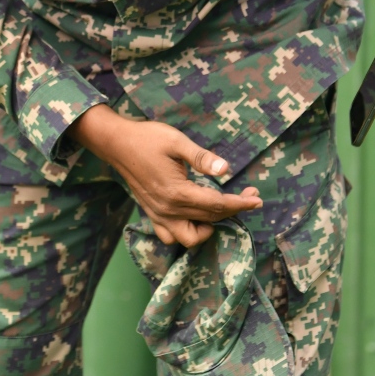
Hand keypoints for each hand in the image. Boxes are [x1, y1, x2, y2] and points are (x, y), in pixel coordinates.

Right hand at [67, 105, 260, 247]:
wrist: (117, 144)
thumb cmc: (147, 138)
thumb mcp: (176, 141)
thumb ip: (202, 158)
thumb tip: (226, 169)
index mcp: (177, 192)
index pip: (216, 204)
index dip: (240, 203)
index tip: (257, 199)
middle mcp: (168, 210)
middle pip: (210, 219)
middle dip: (234, 209)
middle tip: (249, 195)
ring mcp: (159, 215)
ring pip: (191, 237)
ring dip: (210, 227)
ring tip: (221, 210)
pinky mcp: (152, 215)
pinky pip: (172, 236)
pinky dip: (187, 232)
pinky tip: (197, 218)